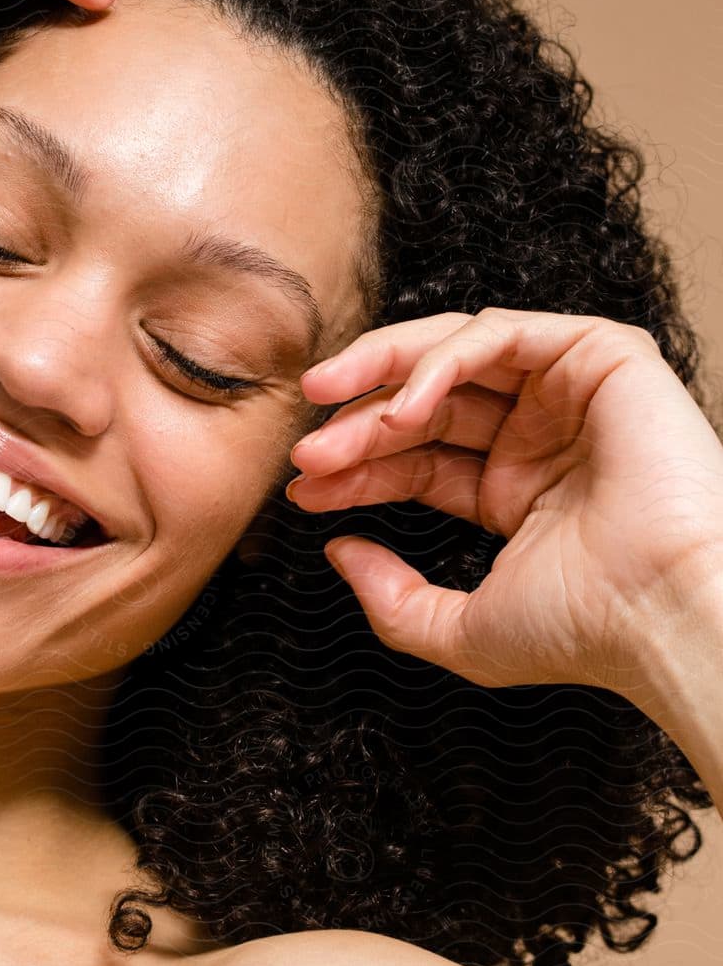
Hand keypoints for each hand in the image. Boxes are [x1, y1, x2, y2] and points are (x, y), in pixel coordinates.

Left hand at [287, 307, 722, 710]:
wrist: (662, 615)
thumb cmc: (586, 631)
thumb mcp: (461, 630)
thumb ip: (392, 601)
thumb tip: (338, 551)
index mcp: (517, 489)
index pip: (415, 456)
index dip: (355, 466)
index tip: (303, 489)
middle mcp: (542, 436)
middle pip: (424, 402)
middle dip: (354, 419)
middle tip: (306, 450)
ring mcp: (571, 395)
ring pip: (454, 351)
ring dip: (381, 373)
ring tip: (327, 404)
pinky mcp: (603, 358)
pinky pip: (502, 334)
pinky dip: (441, 360)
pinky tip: (402, 408)